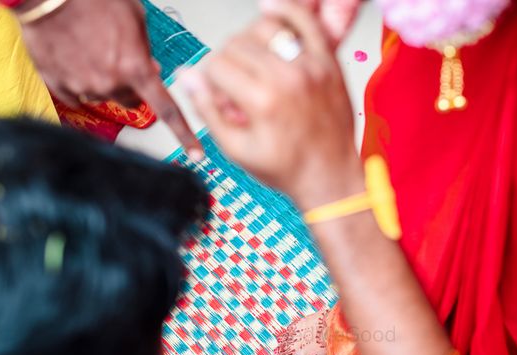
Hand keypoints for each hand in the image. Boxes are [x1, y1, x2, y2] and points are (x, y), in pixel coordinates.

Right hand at [16, 0, 202, 157]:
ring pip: (103, 95)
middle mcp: (110, 83)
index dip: (184, 134)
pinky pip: (75, 94)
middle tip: (120, 60)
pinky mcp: (58, 85)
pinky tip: (74, 57)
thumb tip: (151, 70)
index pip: (167, 110)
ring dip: (103, 80)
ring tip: (91, 47)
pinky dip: (78, 80)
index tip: (196, 153)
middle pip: (131, 100)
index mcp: (134, 67)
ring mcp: (82, 87)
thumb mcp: (134, 16)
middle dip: (131, 85)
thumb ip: (145, 49)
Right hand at [180, 0, 363, 209]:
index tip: (216, 91)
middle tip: (234, 82)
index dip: (209, 77)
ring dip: (250, 40)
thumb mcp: (237, 150)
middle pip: (236, 44)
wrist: (330, 175)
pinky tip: (268, 10)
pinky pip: (305, 21)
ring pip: (264, 27)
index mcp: (262, 102)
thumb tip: (186, 77)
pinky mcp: (328, 62)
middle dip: (227, 61)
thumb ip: (207, 110)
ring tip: (252, 61)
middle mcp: (287, 79)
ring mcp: (310, 67)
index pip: (217, 64)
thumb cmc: (288, 168)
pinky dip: (285, 10)